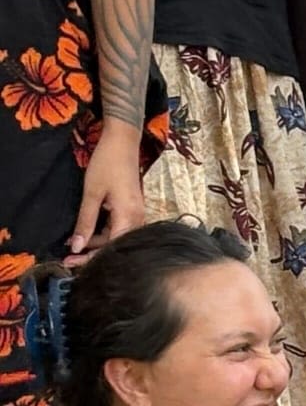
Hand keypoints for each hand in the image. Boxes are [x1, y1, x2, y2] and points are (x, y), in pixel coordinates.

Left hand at [68, 125, 143, 261]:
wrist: (122, 142)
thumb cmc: (107, 164)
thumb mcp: (92, 194)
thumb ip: (85, 222)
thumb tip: (77, 247)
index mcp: (129, 215)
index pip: (112, 247)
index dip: (91, 258)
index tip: (69, 263)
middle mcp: (137, 217)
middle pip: (117, 244)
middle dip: (93, 253)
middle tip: (68, 258)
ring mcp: (136, 212)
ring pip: (117, 236)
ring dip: (97, 242)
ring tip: (74, 243)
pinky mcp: (131, 208)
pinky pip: (119, 227)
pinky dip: (103, 232)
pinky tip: (87, 231)